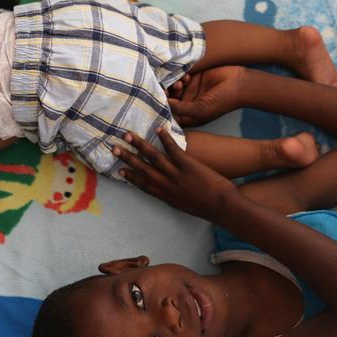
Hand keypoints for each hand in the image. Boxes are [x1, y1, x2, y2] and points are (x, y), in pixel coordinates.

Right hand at [114, 128, 237, 222]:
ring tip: (128, 135)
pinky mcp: (188, 165)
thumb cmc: (206, 207)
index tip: (119, 170)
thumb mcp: (184, 205)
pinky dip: (165, 139)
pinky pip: (173, 149)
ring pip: (153, 157)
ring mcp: (176, 174)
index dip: (130, 176)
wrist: (222, 207)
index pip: (143, 184)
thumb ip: (173, 196)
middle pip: (142, 169)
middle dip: (127, 158)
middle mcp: (166, 184)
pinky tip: (158, 129)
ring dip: (139, 145)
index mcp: (165, 195)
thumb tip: (167, 191)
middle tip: (113, 148)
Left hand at [166, 66, 244, 126]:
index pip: (169, 114)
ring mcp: (189, 90)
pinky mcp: (193, 77)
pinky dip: (180, 76)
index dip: (161, 109)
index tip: (157, 103)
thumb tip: (164, 104)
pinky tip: (187, 77)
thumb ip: (181, 108)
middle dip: (165, 95)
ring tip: (181, 83)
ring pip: (172, 87)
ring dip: (173, 85)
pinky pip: (180, 76)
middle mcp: (186, 103)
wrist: (240, 84)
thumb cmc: (222, 101)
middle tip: (166, 90)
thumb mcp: (200, 109)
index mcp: (188, 116)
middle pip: (168, 100)